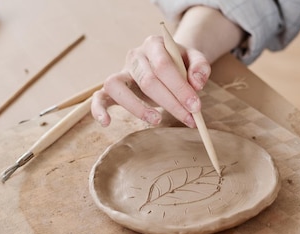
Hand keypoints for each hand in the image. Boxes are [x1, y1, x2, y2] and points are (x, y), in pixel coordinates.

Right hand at [91, 35, 210, 127]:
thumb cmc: (181, 63)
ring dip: (137, 108)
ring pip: (118, 87)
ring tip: (157, 120)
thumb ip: (200, 67)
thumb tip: (197, 83)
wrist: (169, 60)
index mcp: (154, 45)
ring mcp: (122, 71)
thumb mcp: (195, 58)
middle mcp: (135, 56)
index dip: (180, 88)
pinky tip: (106, 123)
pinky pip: (99, 96)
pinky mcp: (114, 88)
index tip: (195, 107)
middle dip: (170, 103)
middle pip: (147, 80)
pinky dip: (98, 109)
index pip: (164, 66)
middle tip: (188, 118)